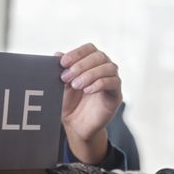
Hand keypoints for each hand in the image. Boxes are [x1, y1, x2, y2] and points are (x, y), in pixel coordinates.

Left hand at [58, 43, 121, 163]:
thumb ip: (61, 69)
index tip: (62, 62)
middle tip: (66, 77)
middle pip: (100, 56)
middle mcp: (104, 69)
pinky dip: (99, 84)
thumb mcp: (61, 85)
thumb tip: (57, 53)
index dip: (77, 53)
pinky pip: (114, 83)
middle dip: (81, 65)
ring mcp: (112, 81)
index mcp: (91, 62)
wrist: (75, 125)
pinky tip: (87, 90)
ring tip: (76, 86)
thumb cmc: (69, 103)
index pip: (89, 48)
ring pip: (109, 67)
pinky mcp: (116, 95)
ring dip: (90, 74)